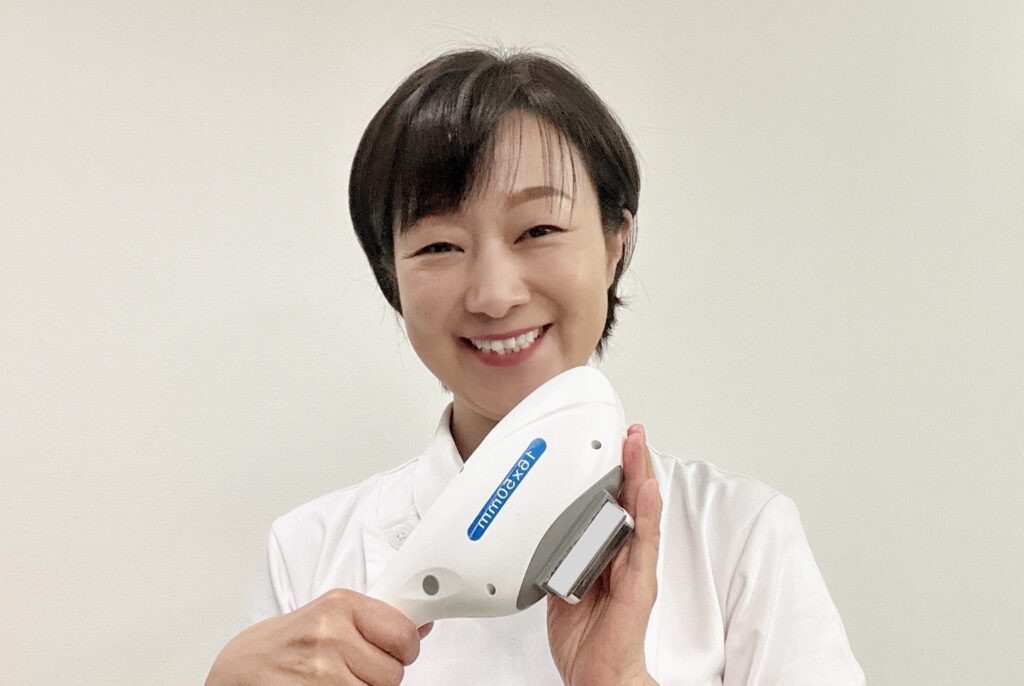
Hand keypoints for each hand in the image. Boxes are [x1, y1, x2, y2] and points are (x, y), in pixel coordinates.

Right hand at [205, 588, 432, 685]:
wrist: (238, 670)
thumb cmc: (283, 643)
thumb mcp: (327, 615)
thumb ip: (373, 619)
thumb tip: (421, 626)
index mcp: (339, 606)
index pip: (404, 634)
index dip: (404, 647)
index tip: (396, 649)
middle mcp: (330, 636)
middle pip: (394, 672)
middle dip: (380, 674)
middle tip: (354, 668)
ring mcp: (321, 674)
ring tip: (337, 679)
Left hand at [546, 424, 662, 685]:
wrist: (598, 678)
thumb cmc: (585, 644)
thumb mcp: (561, 589)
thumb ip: (560, 559)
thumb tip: (545, 538)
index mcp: (606, 556)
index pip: (612, 506)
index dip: (612, 475)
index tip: (606, 447)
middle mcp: (624, 557)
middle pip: (630, 500)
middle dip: (629, 463)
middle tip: (628, 431)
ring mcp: (635, 567)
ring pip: (640, 511)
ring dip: (639, 474)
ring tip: (637, 443)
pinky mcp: (640, 582)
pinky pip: (644, 541)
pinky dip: (646, 512)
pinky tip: (646, 487)